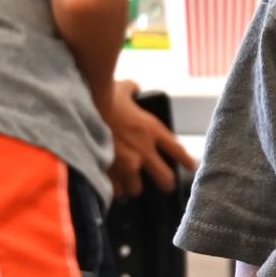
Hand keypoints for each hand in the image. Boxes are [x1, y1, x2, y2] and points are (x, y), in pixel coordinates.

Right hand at [107, 81, 196, 197]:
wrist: (84, 108)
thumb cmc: (104, 95)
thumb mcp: (123, 89)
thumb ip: (132, 90)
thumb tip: (134, 87)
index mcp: (152, 130)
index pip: (177, 150)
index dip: (186, 161)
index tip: (191, 167)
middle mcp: (143, 150)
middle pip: (165, 179)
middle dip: (166, 184)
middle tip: (165, 185)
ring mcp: (126, 163)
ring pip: (137, 189)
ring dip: (134, 187)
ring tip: (131, 186)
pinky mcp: (108, 170)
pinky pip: (115, 189)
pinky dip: (113, 188)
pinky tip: (111, 187)